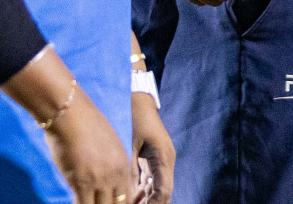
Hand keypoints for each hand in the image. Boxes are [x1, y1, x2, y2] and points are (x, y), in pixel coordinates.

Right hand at [44, 89, 135, 203]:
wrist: (72, 113)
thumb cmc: (85, 125)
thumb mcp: (108, 145)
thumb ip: (110, 164)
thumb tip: (103, 179)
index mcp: (123, 166)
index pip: (128, 198)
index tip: (109, 203)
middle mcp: (115, 175)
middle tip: (97, 203)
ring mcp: (99, 180)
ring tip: (86, 202)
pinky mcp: (81, 182)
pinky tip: (75, 202)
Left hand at [131, 86, 174, 202]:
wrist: (138, 98)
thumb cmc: (133, 118)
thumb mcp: (129, 146)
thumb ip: (129, 171)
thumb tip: (125, 195)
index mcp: (163, 157)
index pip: (163, 192)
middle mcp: (166, 160)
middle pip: (162, 193)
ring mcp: (162, 159)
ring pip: (158, 188)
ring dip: (146, 200)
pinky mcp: (155, 158)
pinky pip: (152, 180)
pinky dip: (143, 191)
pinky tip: (131, 197)